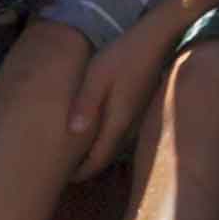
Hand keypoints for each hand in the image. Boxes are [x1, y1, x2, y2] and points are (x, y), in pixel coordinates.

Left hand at [61, 11, 181, 180]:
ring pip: (112, 144)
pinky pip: (117, 132)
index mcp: (117, 122)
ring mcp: (135, 117)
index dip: (82, 172)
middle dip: (87, 166)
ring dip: (95, 152)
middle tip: (65, 169)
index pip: (99, 159)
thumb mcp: (98, 76)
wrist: (154, 41)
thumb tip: (72, 132)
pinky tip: (92, 128)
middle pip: (105, 155)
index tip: (64, 178)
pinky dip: (103, 138)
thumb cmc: (122, 56)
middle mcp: (128, 126)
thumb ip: (86, 103)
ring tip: (74, 153)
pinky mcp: (136, 107)